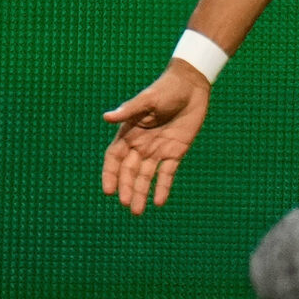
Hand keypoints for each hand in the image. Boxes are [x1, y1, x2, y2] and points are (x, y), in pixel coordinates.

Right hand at [102, 61, 212, 213]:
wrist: (190, 86)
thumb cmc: (165, 89)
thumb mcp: (147, 100)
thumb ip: (129, 111)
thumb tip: (107, 117)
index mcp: (128, 133)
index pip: (114, 158)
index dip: (110, 174)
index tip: (109, 191)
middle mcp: (140, 145)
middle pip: (130, 172)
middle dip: (127, 188)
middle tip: (128, 205)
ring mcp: (157, 151)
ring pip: (146, 176)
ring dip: (141, 193)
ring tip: (138, 212)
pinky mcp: (175, 152)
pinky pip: (167, 173)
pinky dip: (162, 187)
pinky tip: (159, 202)